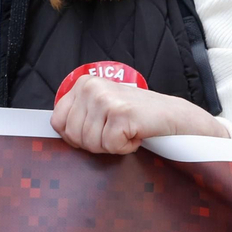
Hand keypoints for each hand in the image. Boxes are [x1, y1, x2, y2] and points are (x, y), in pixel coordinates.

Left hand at [50, 76, 226, 153]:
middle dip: (95, 143)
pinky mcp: (120, 114)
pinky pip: (110, 146)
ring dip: (111, 145)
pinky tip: (136, 134)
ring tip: (127, 131)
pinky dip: (125, 147)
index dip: (75, 136)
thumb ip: (79, 115)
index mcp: (83, 84)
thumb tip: (57, 133)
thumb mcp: (102, 108)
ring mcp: (105, 99)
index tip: (97, 133)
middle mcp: (91, 87)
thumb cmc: (137, 117)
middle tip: (116, 132)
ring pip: (90, 143)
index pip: (58, 121)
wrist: (174, 117)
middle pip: (73, 136)